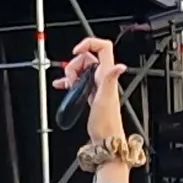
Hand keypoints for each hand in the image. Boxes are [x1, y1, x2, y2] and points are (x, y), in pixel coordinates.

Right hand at [59, 37, 132, 154]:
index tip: (77, 51)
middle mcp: (103, 77)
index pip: (103, 47)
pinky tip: (62, 85)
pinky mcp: (90, 92)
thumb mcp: (106, 97)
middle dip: (75, 63)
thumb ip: (110, 79)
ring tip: (70, 85)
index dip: (89, 43)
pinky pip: (78, 81)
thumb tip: (120, 66)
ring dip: (71, 73)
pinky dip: (68, 81)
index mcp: (107, 74)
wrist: (105, 138)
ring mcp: (97, 85)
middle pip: (87, 58)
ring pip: (81, 69)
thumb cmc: (106, 122)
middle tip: (73, 78)